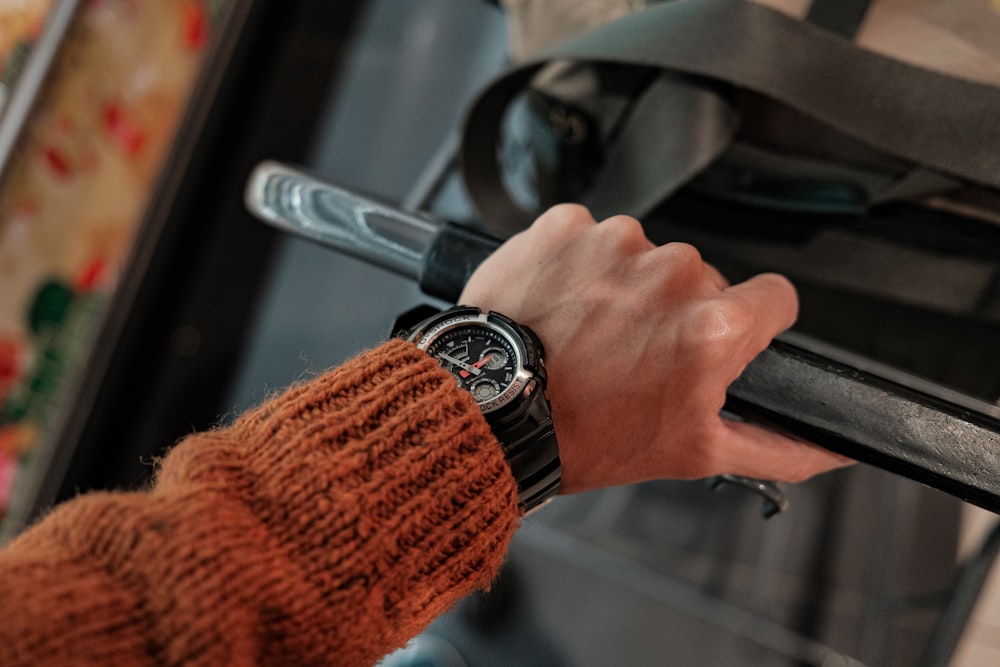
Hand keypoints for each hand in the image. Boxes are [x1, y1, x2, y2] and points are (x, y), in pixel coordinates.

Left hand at [460, 204, 850, 493]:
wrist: (490, 413)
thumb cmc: (583, 435)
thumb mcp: (691, 453)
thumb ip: (777, 446)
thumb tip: (832, 447)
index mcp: (713, 324)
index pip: (775, 297)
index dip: (752, 323)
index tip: (719, 338)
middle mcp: (670, 271)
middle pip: (703, 278)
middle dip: (677, 311)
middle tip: (632, 355)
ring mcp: (614, 241)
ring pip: (643, 256)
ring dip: (624, 286)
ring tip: (586, 334)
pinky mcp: (565, 225)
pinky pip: (589, 236)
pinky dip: (578, 265)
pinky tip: (559, 305)